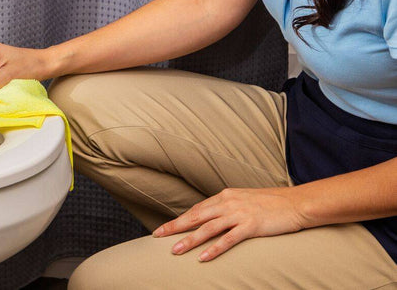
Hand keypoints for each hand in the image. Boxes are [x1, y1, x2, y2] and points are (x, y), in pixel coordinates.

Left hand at [152, 187, 305, 261]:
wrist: (296, 203)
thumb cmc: (271, 203)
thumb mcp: (244, 200)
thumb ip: (228, 207)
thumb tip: (214, 217)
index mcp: (225, 195)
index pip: (198, 209)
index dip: (181, 218)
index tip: (166, 228)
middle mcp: (228, 202)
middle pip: (196, 216)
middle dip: (175, 226)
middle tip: (158, 235)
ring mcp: (239, 214)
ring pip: (208, 228)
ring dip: (190, 240)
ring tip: (175, 251)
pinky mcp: (251, 226)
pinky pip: (228, 239)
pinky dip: (214, 249)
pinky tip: (203, 258)